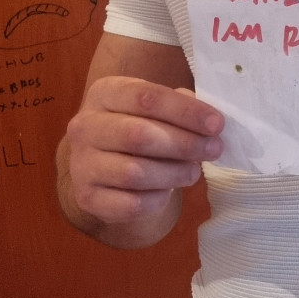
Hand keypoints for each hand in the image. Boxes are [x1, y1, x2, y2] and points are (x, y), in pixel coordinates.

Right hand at [64, 76, 221, 240]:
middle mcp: (84, 126)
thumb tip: (209, 120)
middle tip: (214, 149)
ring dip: (174, 173)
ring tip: (194, 171)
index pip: (146, 97)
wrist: (107, 165)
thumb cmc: (140, 126)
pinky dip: (157, 199)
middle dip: (184, 144)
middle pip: (138, 135)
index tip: (217, 124)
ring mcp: (81, 164)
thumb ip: (181, 106)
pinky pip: (130, 203)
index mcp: (104, 93)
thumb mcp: (156, 108)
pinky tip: (168, 191)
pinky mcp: (87, 197)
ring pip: (134, 172)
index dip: (186, 111)